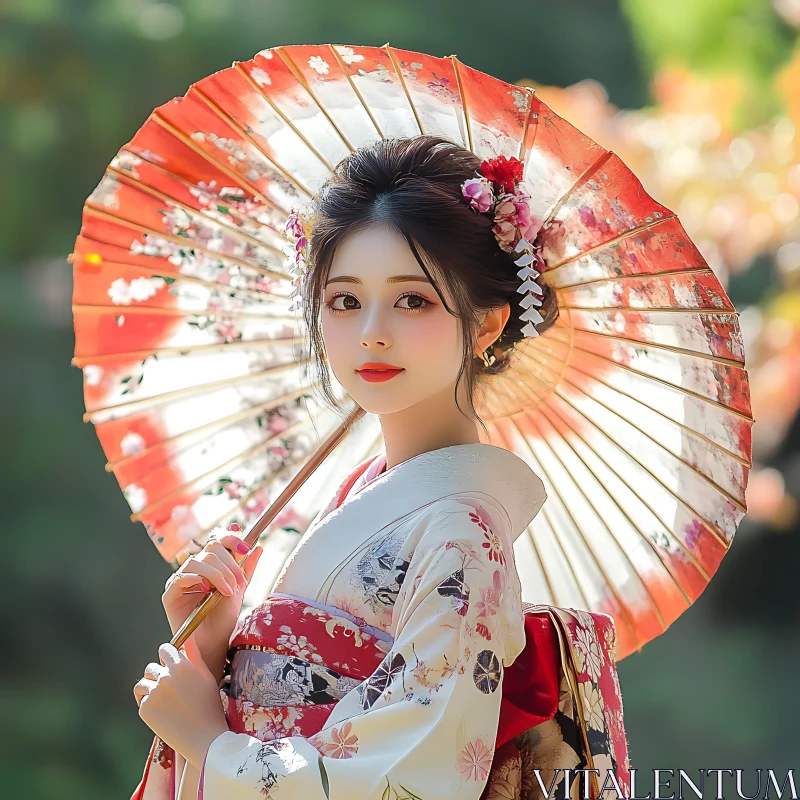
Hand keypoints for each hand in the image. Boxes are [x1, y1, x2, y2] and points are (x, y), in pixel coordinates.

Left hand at [134, 641, 229, 769]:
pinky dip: (149, 705)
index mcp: (181, 665)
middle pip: (151, 667)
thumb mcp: (207, 677)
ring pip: (143, 683)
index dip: (168, 656)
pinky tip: (163, 712)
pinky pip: (141, 701)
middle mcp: (165, 676)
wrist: (205, 739)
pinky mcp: (145, 710)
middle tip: (171, 689)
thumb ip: (195, 655)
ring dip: (150, 688)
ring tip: (163, 700)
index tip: (171, 664)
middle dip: (158, 674)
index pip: (165, 649)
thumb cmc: (210, 707)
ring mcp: (153, 693)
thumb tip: (188, 638)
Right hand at [162, 527, 262, 678]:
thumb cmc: (224, 619)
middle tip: (238, 583)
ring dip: (217, 574)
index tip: (244, 549)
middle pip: (210, 549)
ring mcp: (181, 580)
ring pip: (197, 561)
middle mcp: (194, 569)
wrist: (213, 644)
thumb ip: (246, 569)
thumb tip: (257, 547)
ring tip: (227, 592)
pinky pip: (180, 578)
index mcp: (210, 566)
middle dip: (228, 564)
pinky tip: (208, 590)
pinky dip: (197, 579)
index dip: (231, 540)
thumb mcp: (239, 590)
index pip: (217, 542)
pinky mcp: (170, 594)